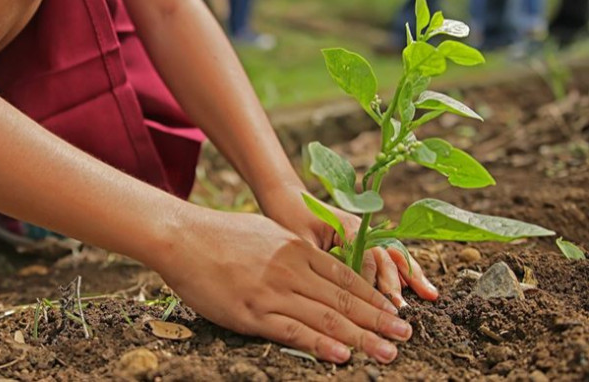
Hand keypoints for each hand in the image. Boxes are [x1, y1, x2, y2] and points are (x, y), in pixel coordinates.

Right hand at [153, 209, 412, 363]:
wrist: (182, 237)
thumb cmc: (221, 234)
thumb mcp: (267, 232)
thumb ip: (293, 250)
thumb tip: (316, 263)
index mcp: (297, 249)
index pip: (346, 277)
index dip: (374, 297)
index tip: (395, 311)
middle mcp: (292, 270)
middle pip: (344, 300)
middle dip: (378, 320)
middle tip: (405, 335)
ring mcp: (272, 292)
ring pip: (326, 318)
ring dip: (361, 337)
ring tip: (388, 351)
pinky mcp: (252, 313)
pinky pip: (292, 331)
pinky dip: (320, 344)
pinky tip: (342, 355)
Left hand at [255, 182, 438, 307]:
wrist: (287, 198)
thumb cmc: (289, 218)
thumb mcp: (300, 241)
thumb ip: (319, 261)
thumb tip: (331, 290)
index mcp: (348, 226)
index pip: (366, 256)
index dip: (371, 280)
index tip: (374, 303)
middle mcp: (362, 229)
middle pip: (385, 256)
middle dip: (395, 283)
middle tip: (401, 308)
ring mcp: (366, 234)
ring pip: (394, 256)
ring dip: (411, 276)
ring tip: (430, 295)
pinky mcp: (364, 241)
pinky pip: (388, 257)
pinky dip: (404, 271)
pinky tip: (420, 287)